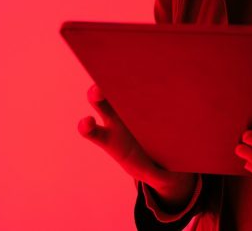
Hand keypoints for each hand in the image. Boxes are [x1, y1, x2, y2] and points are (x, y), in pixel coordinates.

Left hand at [78, 84, 196, 206]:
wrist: (158, 150)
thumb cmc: (147, 163)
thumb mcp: (151, 172)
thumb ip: (156, 176)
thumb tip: (165, 180)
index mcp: (110, 138)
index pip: (91, 130)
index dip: (86, 125)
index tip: (87, 121)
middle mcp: (115, 118)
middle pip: (100, 102)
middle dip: (97, 93)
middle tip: (98, 89)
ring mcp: (128, 105)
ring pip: (118, 88)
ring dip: (117, 79)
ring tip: (124, 73)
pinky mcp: (145, 97)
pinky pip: (140, 86)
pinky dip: (143, 80)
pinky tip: (150, 71)